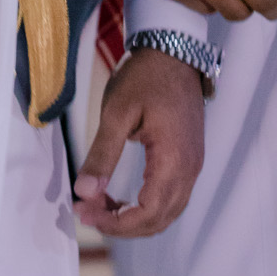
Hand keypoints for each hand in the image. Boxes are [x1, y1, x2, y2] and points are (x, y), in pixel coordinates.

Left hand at [74, 52, 203, 238]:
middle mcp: (189, 169)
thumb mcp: (117, 112)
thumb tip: (83, 191)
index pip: (148, 213)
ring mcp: (193, 165)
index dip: (115, 223)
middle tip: (85, 211)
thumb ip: (102, 154)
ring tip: (98, 206)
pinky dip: (145, 206)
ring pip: (166, 212)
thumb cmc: (144, 77)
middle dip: (120, 224)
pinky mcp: (189, 159)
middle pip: (158, 220)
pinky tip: (120, 197)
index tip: (84, 213)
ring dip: (133, 218)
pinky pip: (170, 198)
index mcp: (173, 160)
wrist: (174, 51)